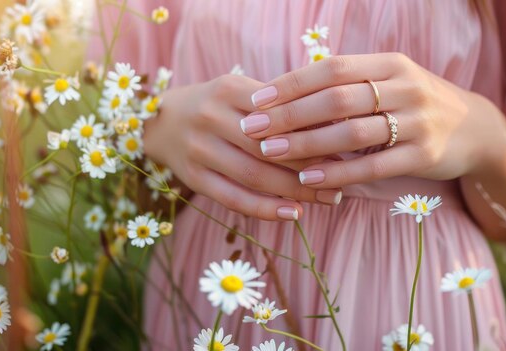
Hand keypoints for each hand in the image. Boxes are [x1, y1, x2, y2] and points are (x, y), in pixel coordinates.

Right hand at [142, 75, 343, 220]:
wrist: (161, 122)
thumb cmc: (217, 106)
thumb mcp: (242, 92)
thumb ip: (279, 106)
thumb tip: (334, 127)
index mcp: (228, 88)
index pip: (279, 114)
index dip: (313, 134)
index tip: (344, 148)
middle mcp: (210, 117)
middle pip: (269, 148)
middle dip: (310, 167)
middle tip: (342, 180)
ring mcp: (198, 149)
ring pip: (255, 176)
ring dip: (296, 191)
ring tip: (328, 199)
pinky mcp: (193, 178)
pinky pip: (233, 199)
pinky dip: (266, 209)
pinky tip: (293, 213)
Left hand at [240, 53, 498, 187]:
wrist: (474, 129)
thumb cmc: (415, 104)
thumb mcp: (389, 82)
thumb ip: (348, 84)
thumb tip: (286, 90)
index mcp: (391, 63)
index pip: (333, 68)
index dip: (292, 83)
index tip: (256, 99)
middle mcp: (406, 86)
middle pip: (337, 98)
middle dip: (289, 114)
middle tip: (253, 128)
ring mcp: (418, 121)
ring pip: (352, 131)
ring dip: (307, 143)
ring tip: (271, 153)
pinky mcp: (424, 155)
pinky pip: (373, 166)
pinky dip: (338, 172)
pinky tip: (309, 177)